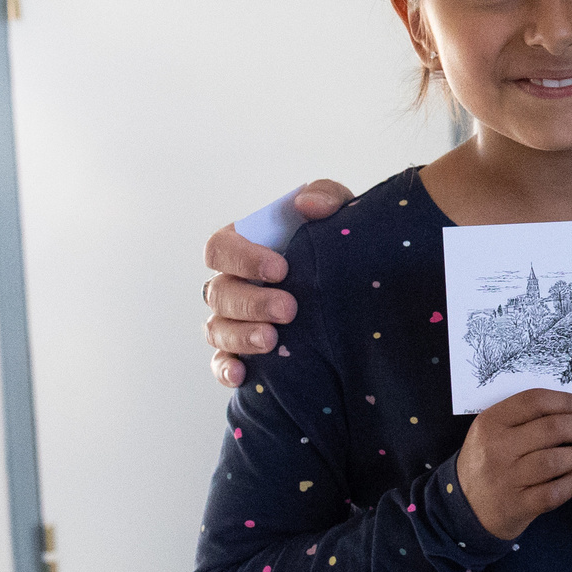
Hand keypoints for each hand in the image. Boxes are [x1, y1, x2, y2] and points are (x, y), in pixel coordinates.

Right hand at [201, 179, 354, 386]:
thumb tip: (306, 204)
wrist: (356, 282)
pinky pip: (221, 363)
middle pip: (218, 292)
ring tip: (272, 340)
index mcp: (243, 246)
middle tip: (289, 309)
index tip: (281, 268)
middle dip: (252, 302)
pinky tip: (242, 375)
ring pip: (216, 329)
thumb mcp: (340, 212)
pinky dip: (226, 369)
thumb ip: (326, 196)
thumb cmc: (336, 241)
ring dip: (240, 336)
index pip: (220, 247)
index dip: (243, 258)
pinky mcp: (241, 351)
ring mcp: (231, 319)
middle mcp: (230, 283)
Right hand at [457, 389, 571, 541]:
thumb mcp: (493, 432)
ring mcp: (506, 479)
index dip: (569, 401)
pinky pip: (555, 492)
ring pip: (556, 460)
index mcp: (491, 422)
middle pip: (553, 428)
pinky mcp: (517, 506)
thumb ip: (526, 417)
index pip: (536, 400)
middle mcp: (497, 448)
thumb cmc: (488, 462)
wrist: (463, 507)